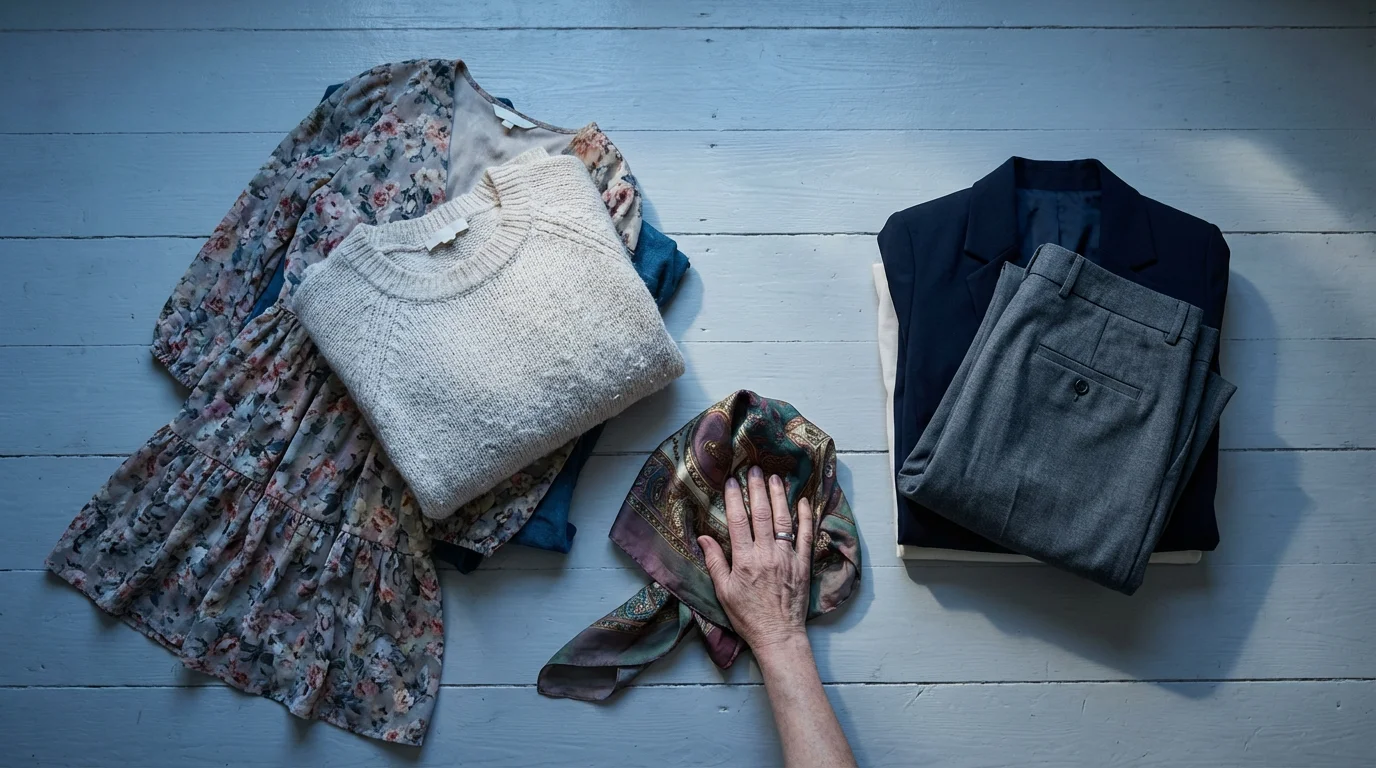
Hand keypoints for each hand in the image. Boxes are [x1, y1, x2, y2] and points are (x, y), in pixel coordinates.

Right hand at [698, 465, 815, 655]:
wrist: (779, 635)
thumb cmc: (748, 616)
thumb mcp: (724, 592)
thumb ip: (715, 562)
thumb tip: (703, 538)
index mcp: (745, 560)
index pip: (738, 521)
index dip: (734, 499)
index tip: (731, 481)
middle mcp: (767, 554)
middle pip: (761, 514)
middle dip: (756, 489)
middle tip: (753, 469)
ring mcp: (787, 557)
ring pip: (783, 520)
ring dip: (779, 496)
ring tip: (774, 478)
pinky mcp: (803, 564)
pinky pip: (806, 536)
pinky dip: (805, 517)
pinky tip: (803, 501)